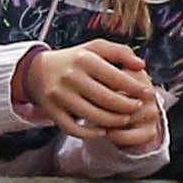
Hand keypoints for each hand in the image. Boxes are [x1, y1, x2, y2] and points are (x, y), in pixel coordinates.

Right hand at [20, 35, 160, 141]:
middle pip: (107, 99)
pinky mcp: (51, 111)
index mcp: (84, 59)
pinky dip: (90, 134)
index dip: (135, 87)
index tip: (147, 93)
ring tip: (124, 119)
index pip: (116, 77)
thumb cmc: (73, 59)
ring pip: (93, 116)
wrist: (36, 71)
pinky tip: (103, 131)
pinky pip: (73, 129)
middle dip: (128, 106)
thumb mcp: (95, 48)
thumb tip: (141, 65)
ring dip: (113, 122)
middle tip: (137, 107)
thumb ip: (120, 52)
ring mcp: (59, 96)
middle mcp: (71, 77)